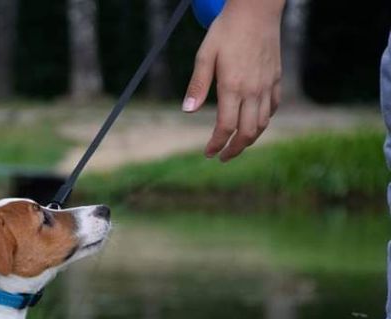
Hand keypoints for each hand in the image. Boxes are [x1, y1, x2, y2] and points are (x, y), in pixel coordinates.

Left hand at [183, 0, 284, 161]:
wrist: (257, 10)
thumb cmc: (226, 30)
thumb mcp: (205, 55)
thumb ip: (197, 84)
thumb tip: (187, 110)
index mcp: (233, 87)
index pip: (226, 127)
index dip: (216, 144)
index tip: (208, 153)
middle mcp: (253, 90)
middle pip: (248, 132)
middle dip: (234, 150)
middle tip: (222, 157)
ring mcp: (268, 85)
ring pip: (263, 123)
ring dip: (250, 139)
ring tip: (237, 144)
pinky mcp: (277, 78)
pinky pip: (273, 107)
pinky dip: (264, 120)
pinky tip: (254, 122)